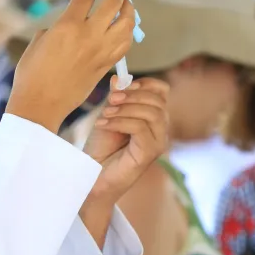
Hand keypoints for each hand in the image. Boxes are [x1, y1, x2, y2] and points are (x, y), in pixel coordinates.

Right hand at [7, 0, 135, 132]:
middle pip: (113, 4)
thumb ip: (56, 27)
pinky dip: (127, 33)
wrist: (40, 105)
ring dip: (129, 10)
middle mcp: (88, 36)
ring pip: (126, 25)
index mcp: (67, 26)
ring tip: (127, 3)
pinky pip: (124, 45)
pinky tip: (124, 28)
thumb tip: (68, 26)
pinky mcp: (105, 66)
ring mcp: (100, 52)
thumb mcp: (38, 42)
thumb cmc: (31, 74)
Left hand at [83, 77, 169, 203]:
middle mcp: (160, 130)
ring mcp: (157, 143)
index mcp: (152, 118)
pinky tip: (102, 125)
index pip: (162, 92)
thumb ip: (115, 98)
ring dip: (125, 109)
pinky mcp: (149, 154)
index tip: (123, 85)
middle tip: (110, 100)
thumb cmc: (101, 149)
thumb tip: (118, 78)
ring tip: (104, 115)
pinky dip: (119, 122)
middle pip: (158, 101)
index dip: (146, 83)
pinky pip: (140, 129)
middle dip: (132, 96)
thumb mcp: (107, 116)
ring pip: (151, 114)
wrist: (92, 176)